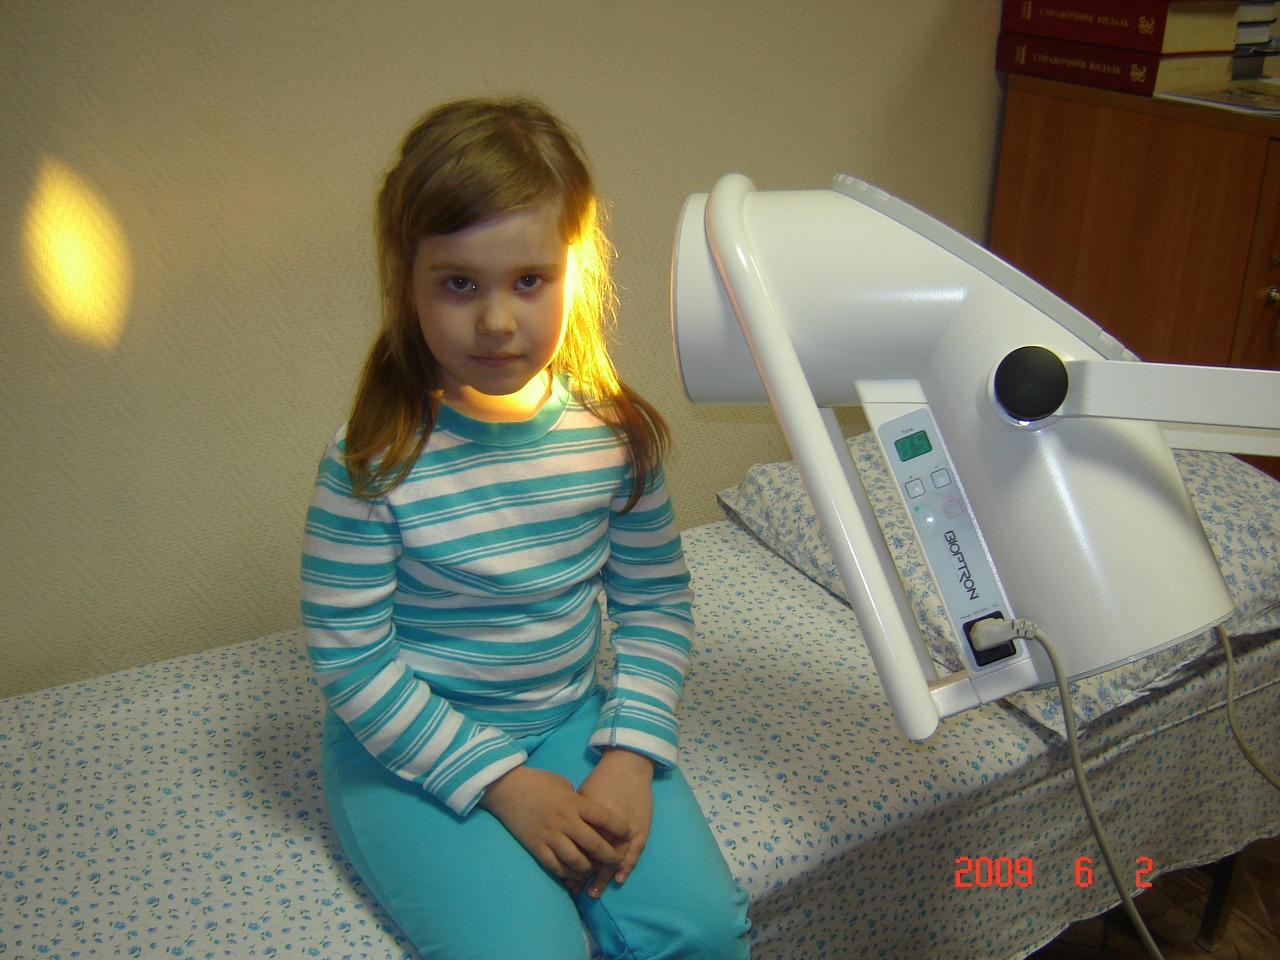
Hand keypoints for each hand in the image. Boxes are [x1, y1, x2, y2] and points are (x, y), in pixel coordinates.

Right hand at [479, 764, 629, 884]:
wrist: (507, 789)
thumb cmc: (538, 782)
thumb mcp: (564, 785)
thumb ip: (579, 801)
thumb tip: (591, 814)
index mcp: (575, 803)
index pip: (605, 818)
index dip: (620, 829)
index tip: (629, 835)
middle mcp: (565, 821)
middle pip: (595, 845)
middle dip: (611, 856)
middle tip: (619, 862)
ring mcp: (550, 836)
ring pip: (577, 861)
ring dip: (590, 868)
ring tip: (596, 869)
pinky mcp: (536, 847)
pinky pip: (556, 867)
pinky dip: (569, 873)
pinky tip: (575, 874)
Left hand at [576, 748, 654, 896]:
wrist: (628, 765)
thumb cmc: (601, 779)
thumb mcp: (580, 796)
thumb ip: (572, 815)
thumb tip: (560, 830)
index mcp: (585, 818)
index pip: (576, 847)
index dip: (569, 864)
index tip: (564, 877)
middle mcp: (603, 826)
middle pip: (591, 857)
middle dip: (583, 876)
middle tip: (576, 890)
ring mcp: (624, 828)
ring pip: (611, 859)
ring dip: (602, 877)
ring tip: (593, 892)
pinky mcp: (640, 828)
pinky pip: (633, 852)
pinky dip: (625, 867)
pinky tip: (618, 879)